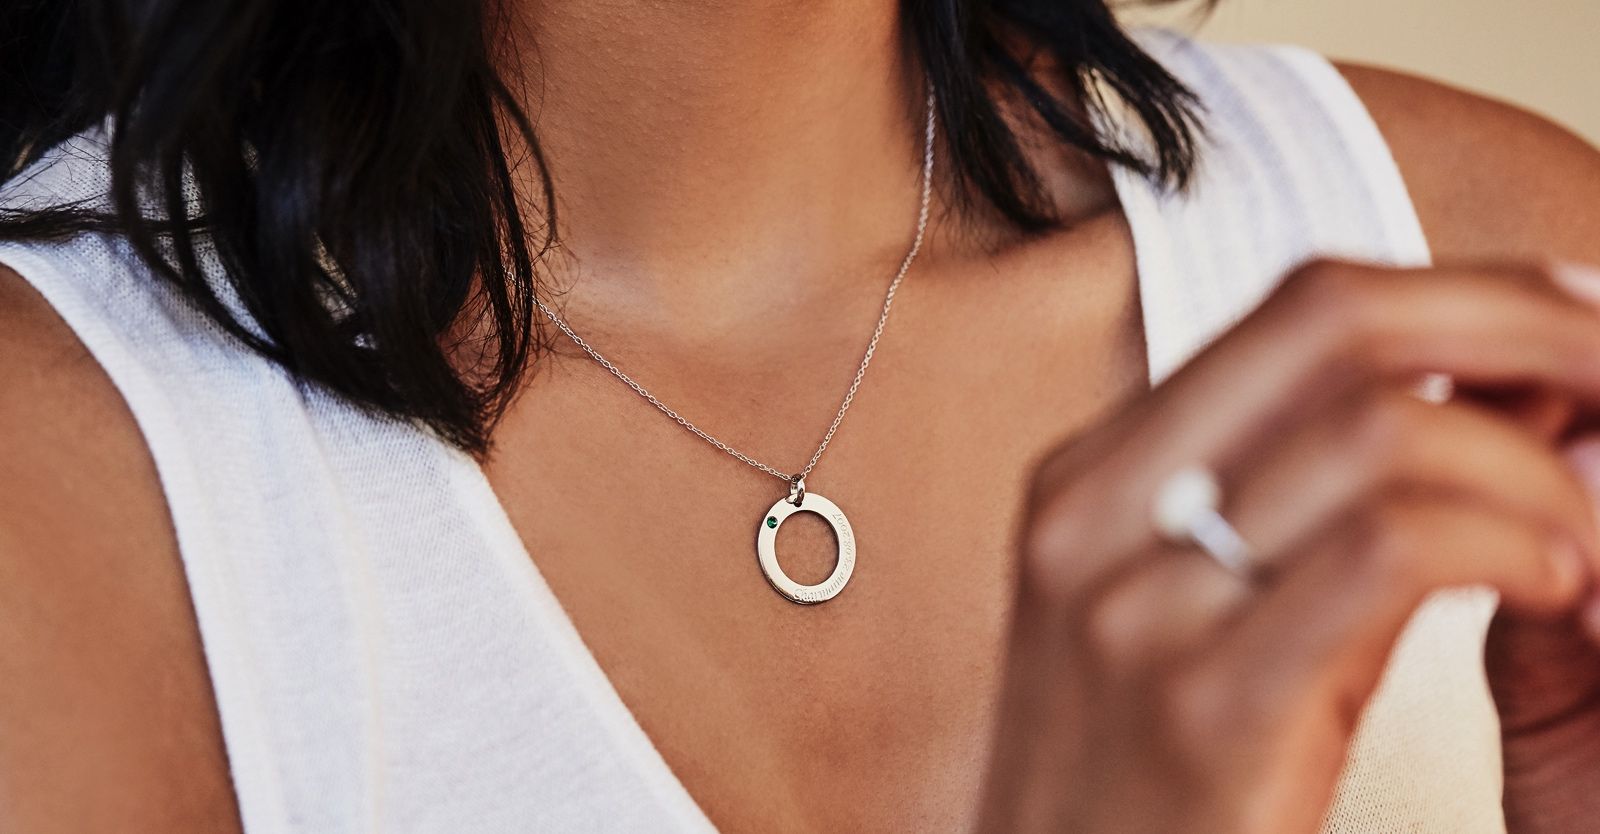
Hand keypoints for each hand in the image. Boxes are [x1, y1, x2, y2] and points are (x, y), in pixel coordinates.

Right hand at [976, 260, 1599, 833]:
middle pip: (1340, 321)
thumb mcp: (1191, 620)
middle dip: (1524, 324)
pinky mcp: (1204, 710)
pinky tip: (1549, 589)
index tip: (1575, 318)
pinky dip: (1512, 543)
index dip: (1472, 293)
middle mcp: (1096, 514)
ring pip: (1384, 431)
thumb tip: (1501, 385)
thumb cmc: (1141, 793)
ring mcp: (1139, 608)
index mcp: (1091, 478)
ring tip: (1584, 538)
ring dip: (1538, 468)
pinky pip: (1395, 551)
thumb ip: (1312, 501)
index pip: (1304, 306)